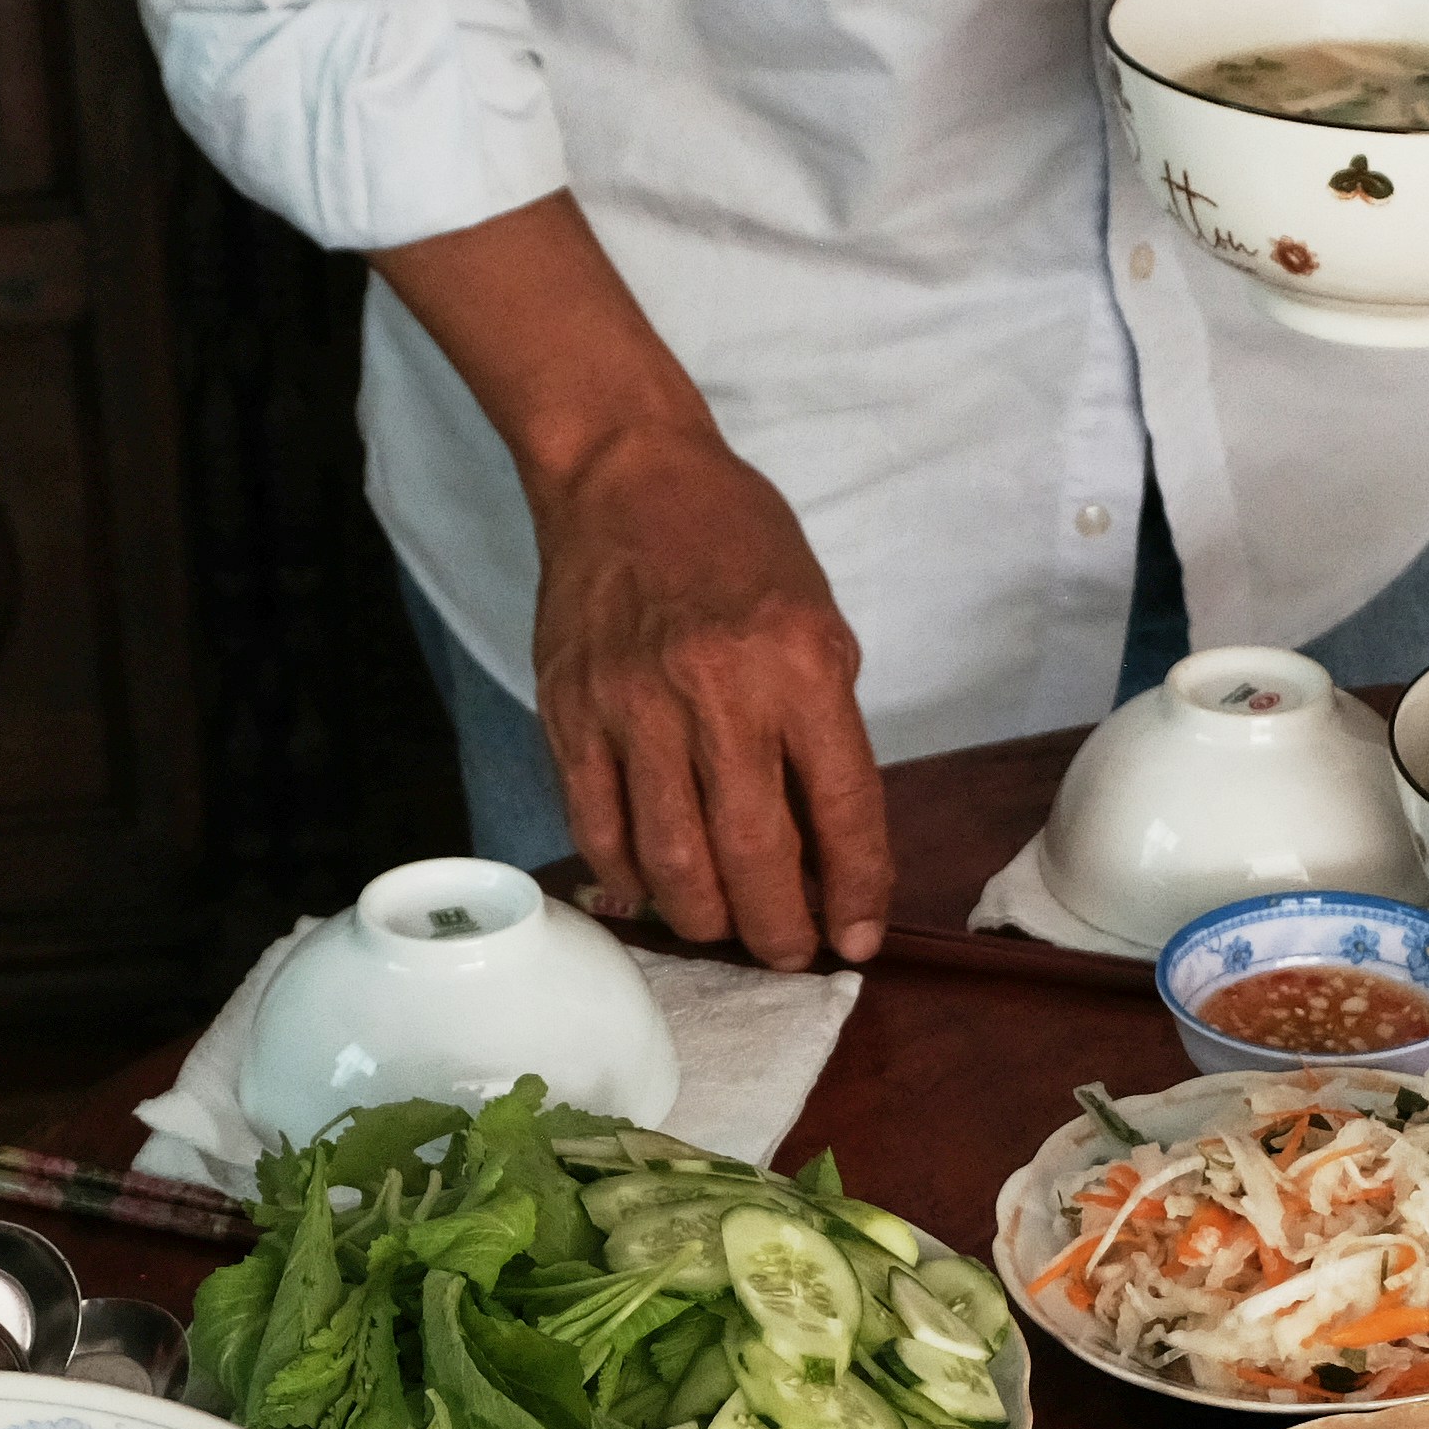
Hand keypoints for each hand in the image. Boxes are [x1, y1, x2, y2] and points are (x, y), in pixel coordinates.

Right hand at [532, 427, 889, 971]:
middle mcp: (717, 693)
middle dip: (779, 929)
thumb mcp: (818, 622)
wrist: (627, 477)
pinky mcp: (571, 716)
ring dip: (706, 920)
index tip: (857, 938)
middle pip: (753, 856)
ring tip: (725, 927)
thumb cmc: (738, 546)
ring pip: (671, 861)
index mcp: (798, 665)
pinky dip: (630, 880)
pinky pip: (599, 830)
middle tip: (788, 951)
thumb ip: (823, 730)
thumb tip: (825, 848)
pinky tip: (653, 889)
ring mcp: (633, 709)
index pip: (842, 808)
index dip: (855, 890)